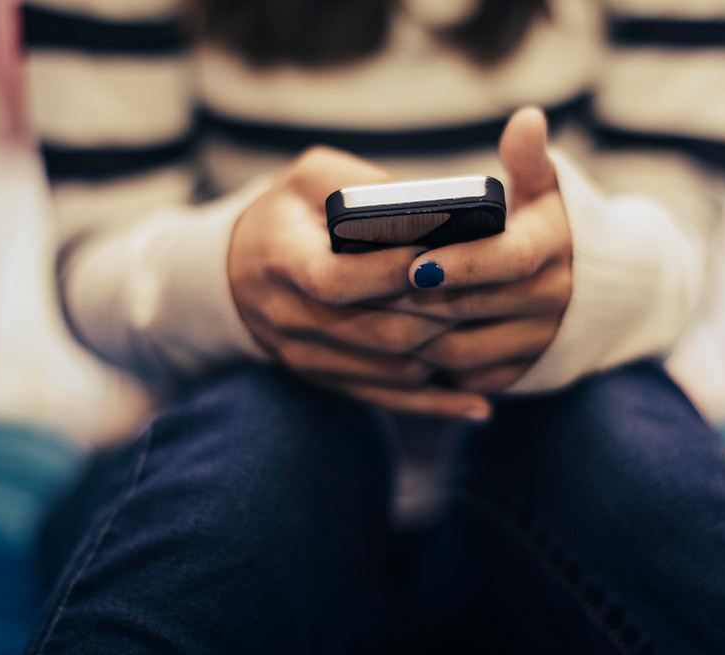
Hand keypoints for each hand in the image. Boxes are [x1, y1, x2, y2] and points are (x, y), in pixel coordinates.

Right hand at [229, 146, 492, 418]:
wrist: (235, 273)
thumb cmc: (286, 216)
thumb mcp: (308, 178)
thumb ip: (359, 184)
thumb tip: (426, 209)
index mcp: (283, 262)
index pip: (336, 280)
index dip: (390, 273)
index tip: (438, 256)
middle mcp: (292, 318)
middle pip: (377, 331)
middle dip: (437, 314)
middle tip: (487, 295)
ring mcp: (309, 357)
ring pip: (390, 370)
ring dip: (443, 354)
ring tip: (489, 333)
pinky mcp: (328, 380)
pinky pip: (386, 400)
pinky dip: (434, 404)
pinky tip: (476, 404)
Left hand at [373, 107, 571, 391]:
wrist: (597, 289)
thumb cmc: (550, 226)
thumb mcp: (547, 188)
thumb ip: (530, 157)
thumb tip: (527, 119)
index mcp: (553, 249)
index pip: (506, 259)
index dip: (461, 263)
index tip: (417, 261)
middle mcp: (552, 300)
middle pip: (471, 308)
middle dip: (417, 300)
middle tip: (366, 289)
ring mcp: (536, 342)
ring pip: (461, 351)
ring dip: (414, 335)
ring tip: (374, 313)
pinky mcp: (520, 374)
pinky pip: (467, 377)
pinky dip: (431, 365)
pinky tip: (399, 341)